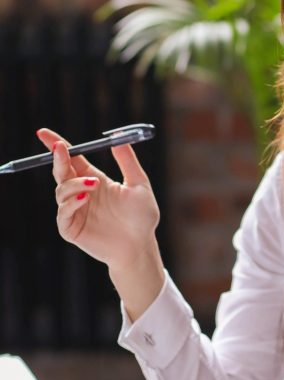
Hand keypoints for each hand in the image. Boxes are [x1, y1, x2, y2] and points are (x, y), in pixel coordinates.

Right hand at [36, 128, 160, 271]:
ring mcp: (76, 211)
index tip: (44, 133)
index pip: (73, 159)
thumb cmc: (142, 217)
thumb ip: (128, 161)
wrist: (141, 245)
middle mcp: (83, 193)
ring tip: (93, 184)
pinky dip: (70, 204)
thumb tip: (118, 137)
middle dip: (58, 159)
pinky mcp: (72, 229)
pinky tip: (84, 198)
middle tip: (60, 148)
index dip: (59, 146)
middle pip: (62, 172)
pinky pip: (63, 214)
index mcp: (96, 180)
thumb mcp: (139, 185)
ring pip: (61, 191)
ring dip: (73, 183)